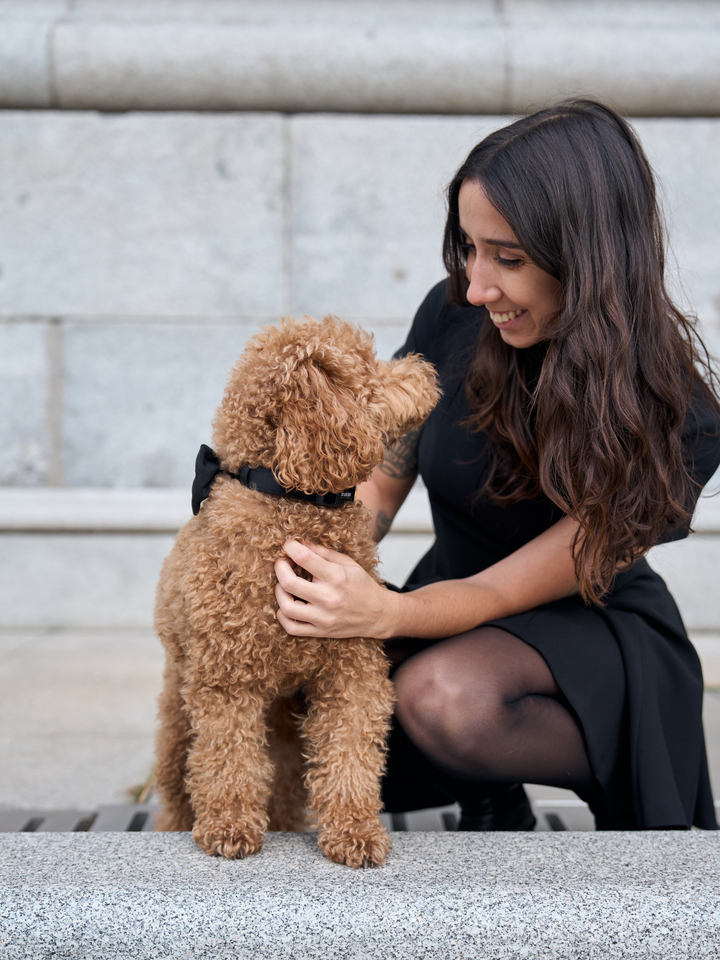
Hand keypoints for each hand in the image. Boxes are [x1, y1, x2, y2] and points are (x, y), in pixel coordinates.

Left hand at [274, 540, 398, 638]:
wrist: (378, 615)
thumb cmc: (362, 586)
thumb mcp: (349, 564)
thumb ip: (324, 553)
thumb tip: (302, 545)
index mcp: (337, 577)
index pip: (305, 558)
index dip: (291, 548)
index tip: (289, 546)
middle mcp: (328, 598)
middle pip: (289, 582)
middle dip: (280, 568)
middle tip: (282, 563)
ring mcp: (323, 618)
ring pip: (287, 607)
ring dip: (279, 592)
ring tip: (284, 585)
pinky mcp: (320, 632)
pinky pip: (292, 628)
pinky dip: (282, 616)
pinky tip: (287, 605)